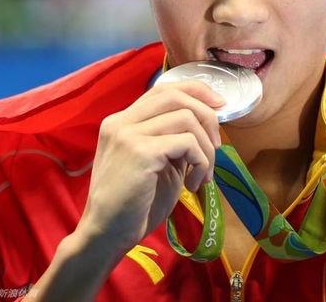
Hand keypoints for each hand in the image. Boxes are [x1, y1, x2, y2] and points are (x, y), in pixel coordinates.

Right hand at [74, 80, 224, 258]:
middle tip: (216, 146)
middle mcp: (121, 121)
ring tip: (203, 174)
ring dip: (206, 148)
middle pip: (176, 96)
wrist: (105, 236)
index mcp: (122, 120)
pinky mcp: (141, 152)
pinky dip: (201, 162)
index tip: (220, 104)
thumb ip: (172, 138)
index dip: (196, 91)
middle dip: (207, 116)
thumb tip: (207, 123)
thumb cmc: (132, 204)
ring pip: (186, 118)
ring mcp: (128, 134)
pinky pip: (187, 143)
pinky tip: (192, 184)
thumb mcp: (156, 162)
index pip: (163, 89)